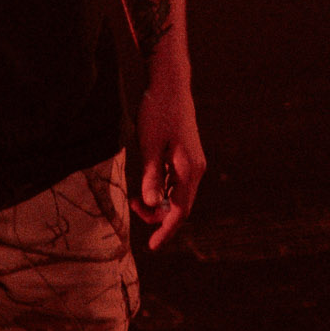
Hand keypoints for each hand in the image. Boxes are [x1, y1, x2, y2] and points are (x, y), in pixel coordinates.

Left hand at [131, 80, 204, 251]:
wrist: (170, 84)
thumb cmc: (158, 112)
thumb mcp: (150, 145)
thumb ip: (152, 176)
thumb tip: (152, 205)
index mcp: (189, 169)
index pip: (180, 210)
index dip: (166, 230)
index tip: (152, 246)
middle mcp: (196, 169)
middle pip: (180, 206)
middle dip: (159, 217)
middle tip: (133, 209)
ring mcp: (193, 163)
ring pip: (178, 195)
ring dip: (159, 203)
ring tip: (135, 197)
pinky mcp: (187, 156)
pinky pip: (176, 183)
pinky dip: (162, 190)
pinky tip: (147, 185)